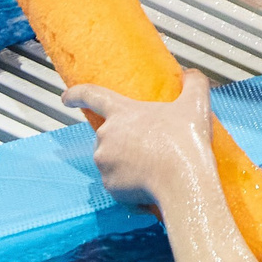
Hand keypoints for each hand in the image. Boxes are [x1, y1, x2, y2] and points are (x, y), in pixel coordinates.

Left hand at [63, 70, 216, 205]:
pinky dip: (130, 184)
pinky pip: (117, 183)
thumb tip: (190, 75)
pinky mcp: (109, 187)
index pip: (92, 95)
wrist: (184, 183)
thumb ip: (193, 82)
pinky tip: (150, 184)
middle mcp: (106, 135)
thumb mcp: (196, 104)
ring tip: (156, 166)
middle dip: (126, 139)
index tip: (65, 97)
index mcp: (122, 112)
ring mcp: (105, 162)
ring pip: (113, 159)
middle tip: (153, 145)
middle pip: (111, 133)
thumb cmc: (187, 141)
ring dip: (128, 161)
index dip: (77, 93)